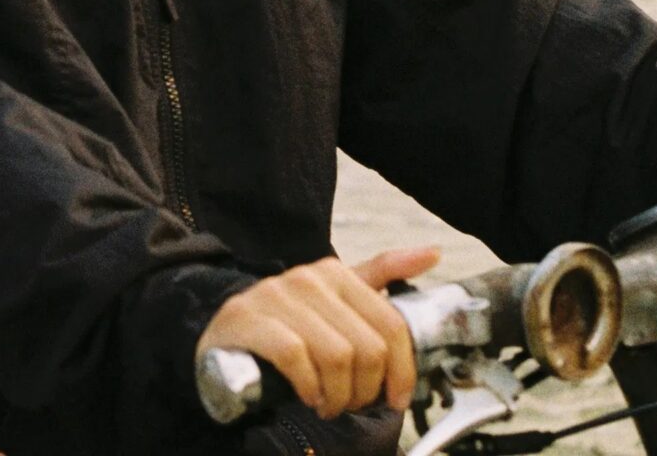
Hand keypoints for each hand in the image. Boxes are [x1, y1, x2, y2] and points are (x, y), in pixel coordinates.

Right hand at [194, 246, 439, 419]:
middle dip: (365, 390)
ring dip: (338, 395)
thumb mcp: (335, 299)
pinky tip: (307, 396)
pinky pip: (295, 357)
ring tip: (328, 404)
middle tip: (351, 404)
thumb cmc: (288, 324)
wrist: (223, 334)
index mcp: (337, 273)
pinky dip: (308, 386)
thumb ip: (382, 275)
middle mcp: (309, 278)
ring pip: (336, 356)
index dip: (401, 370)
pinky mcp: (248, 319)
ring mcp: (276, 296)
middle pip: (366, 348)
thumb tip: (433, 252)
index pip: (391, 326)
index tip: (395, 396)